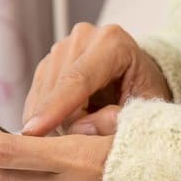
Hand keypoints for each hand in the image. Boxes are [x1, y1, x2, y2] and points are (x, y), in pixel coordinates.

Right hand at [23, 23, 170, 136]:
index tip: (33, 132)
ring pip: (42, 95)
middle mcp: (83, 37)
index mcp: (113, 42)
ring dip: (56, 122)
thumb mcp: (146, 111)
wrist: (141, 78)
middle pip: (57, 90)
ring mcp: (62, 47)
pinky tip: (68, 124)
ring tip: (86, 130)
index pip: (78, 78)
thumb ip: (118, 121)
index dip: (55, 107)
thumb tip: (80, 130)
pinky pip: (36, 98)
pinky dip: (46, 118)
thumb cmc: (147, 95)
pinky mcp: (49, 62)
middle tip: (89, 143)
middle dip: (65, 123)